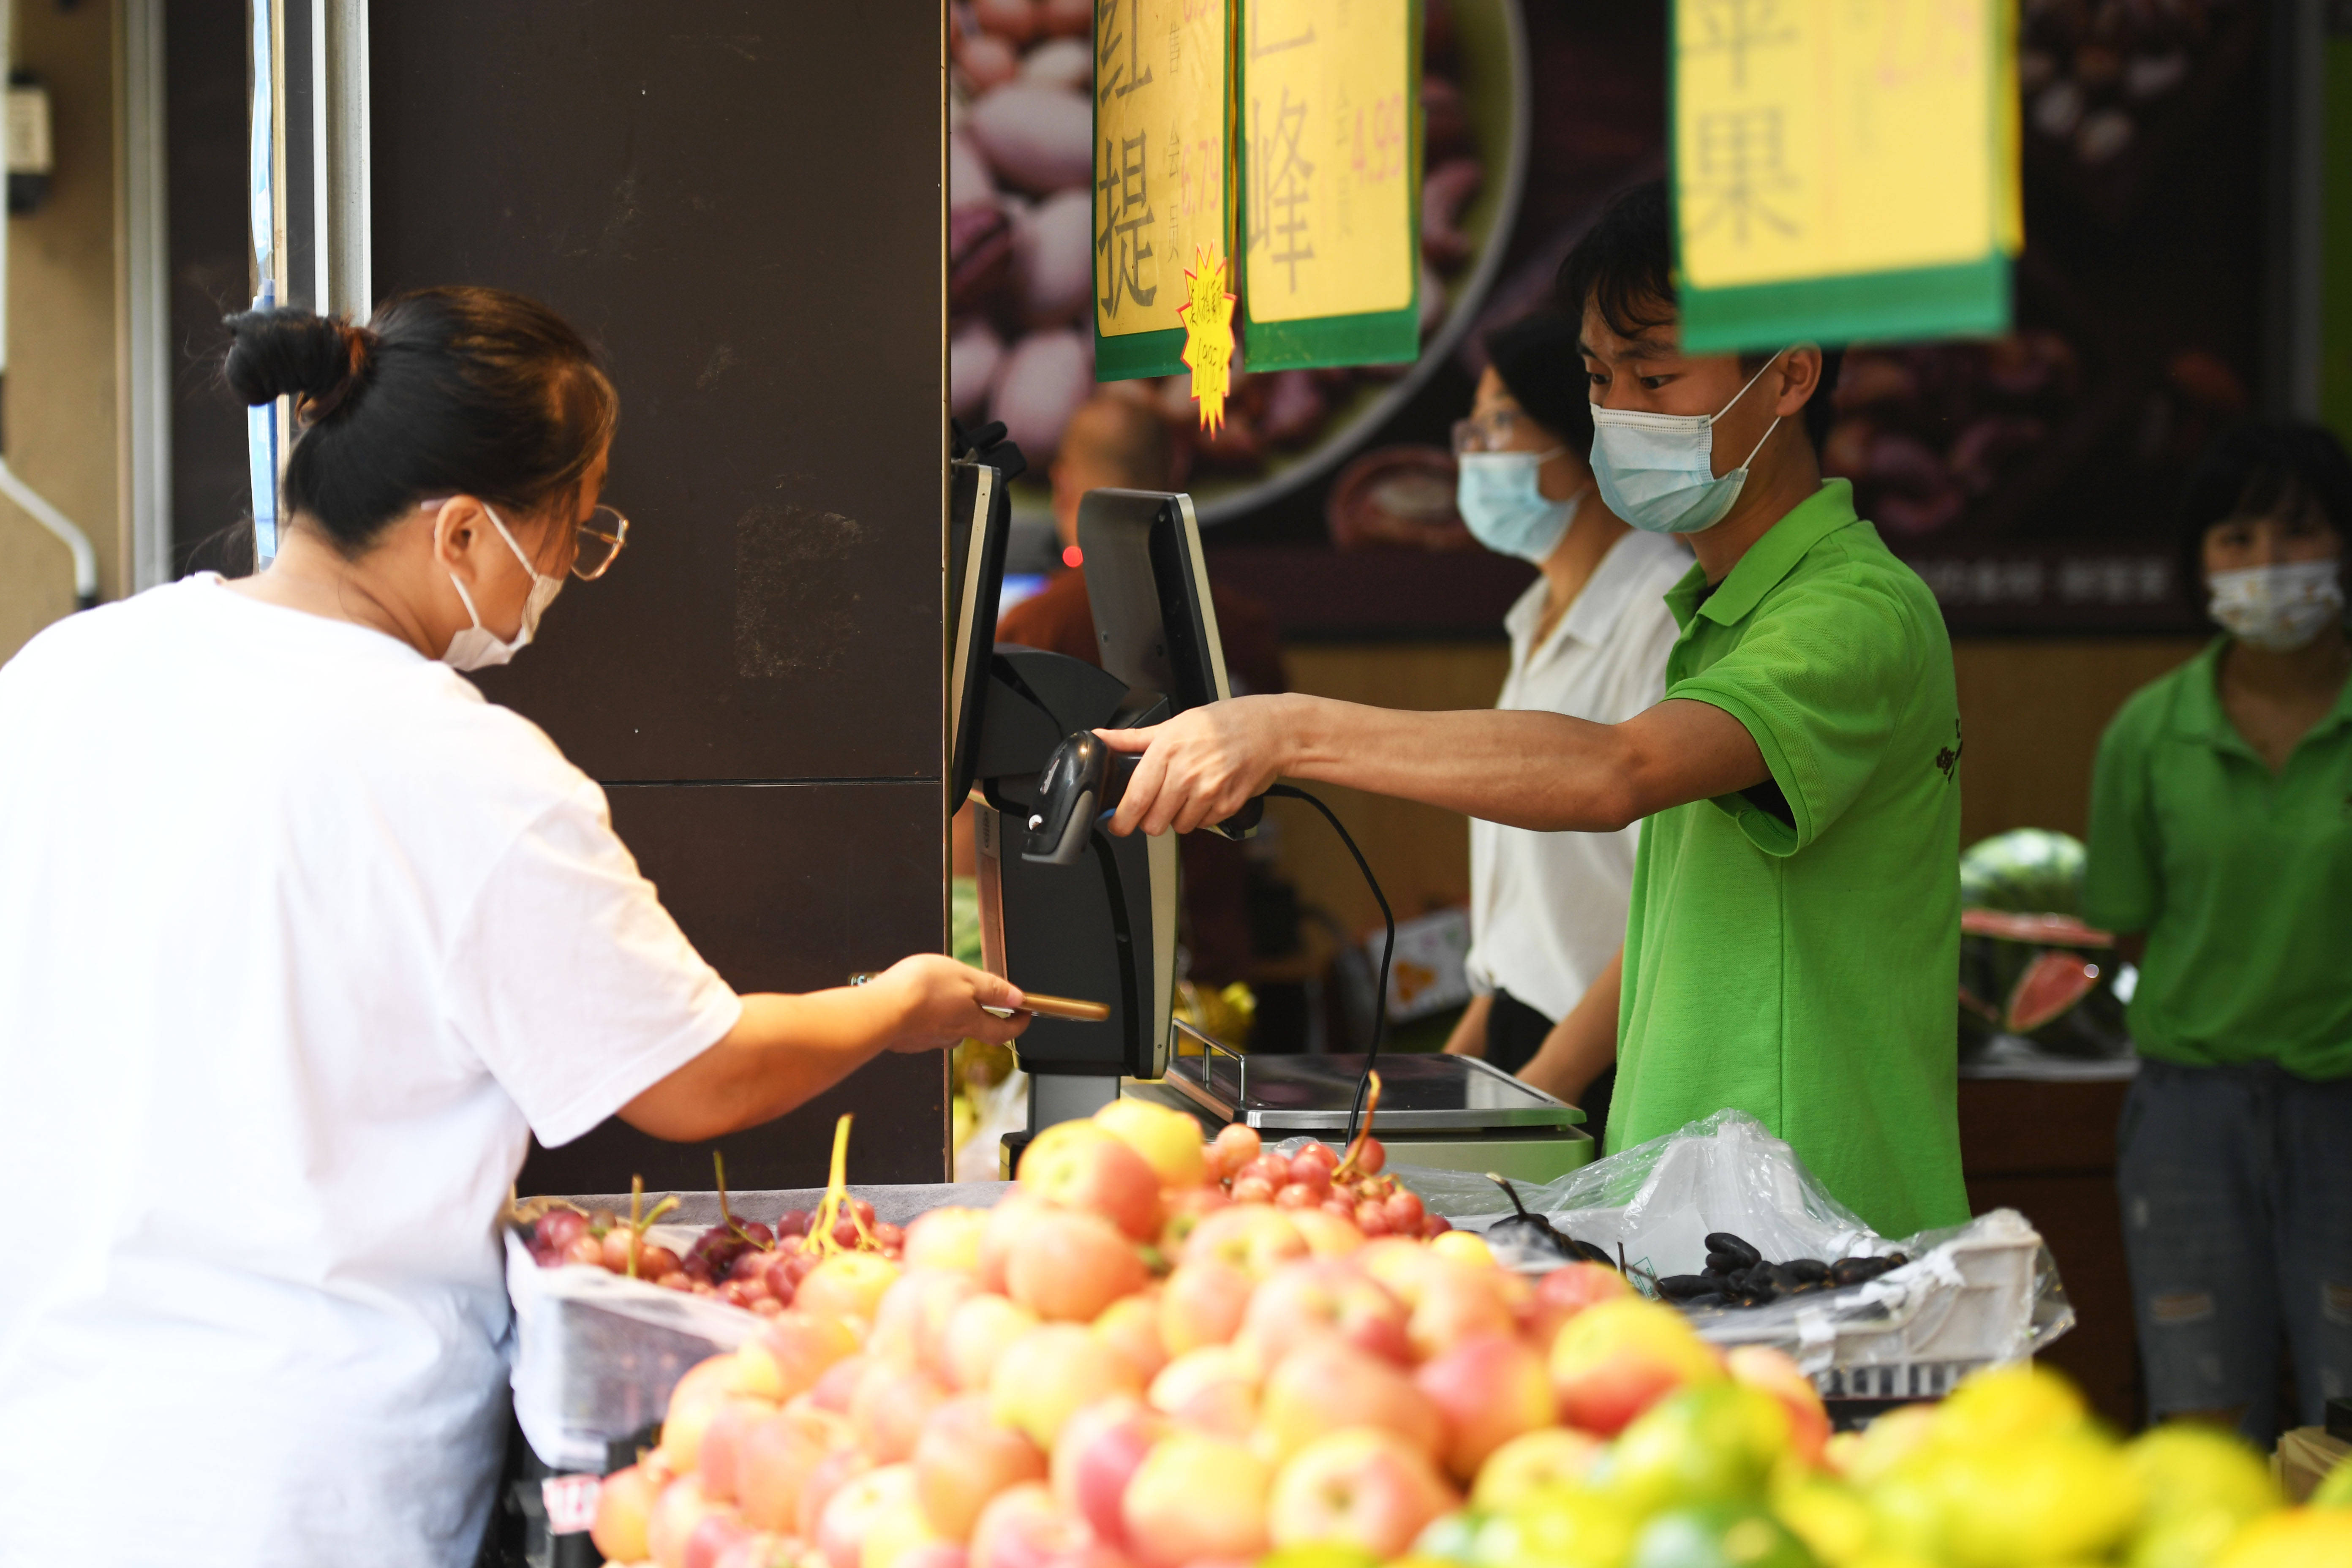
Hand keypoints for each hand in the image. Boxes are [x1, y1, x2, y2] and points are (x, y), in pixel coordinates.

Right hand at [871, 955, 1027, 1051]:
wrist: (879, 1009)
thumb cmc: (921, 989)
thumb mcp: (965, 977)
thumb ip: (992, 988)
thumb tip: (1018, 998)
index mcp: (971, 1022)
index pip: (1004, 1031)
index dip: (1018, 1024)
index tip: (1025, 1015)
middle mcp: (951, 1036)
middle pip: (974, 1028)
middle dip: (978, 1012)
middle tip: (973, 991)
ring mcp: (927, 1041)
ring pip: (947, 1027)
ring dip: (947, 1012)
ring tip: (936, 990)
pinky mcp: (907, 1040)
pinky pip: (923, 1028)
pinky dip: (924, 1016)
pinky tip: (913, 1003)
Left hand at [1099, 695, 1293, 836]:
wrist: (1268, 730)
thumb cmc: (1221, 724)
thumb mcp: (1174, 724)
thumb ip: (1132, 739)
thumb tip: (1100, 739)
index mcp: (1167, 750)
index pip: (1136, 798)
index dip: (1122, 819)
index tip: (1117, 824)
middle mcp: (1187, 773)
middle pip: (1153, 822)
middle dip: (1151, 818)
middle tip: (1158, 804)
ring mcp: (1209, 792)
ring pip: (1178, 826)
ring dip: (1178, 816)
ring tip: (1188, 793)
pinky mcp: (1227, 806)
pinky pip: (1202, 825)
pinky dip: (1201, 815)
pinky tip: (1207, 794)